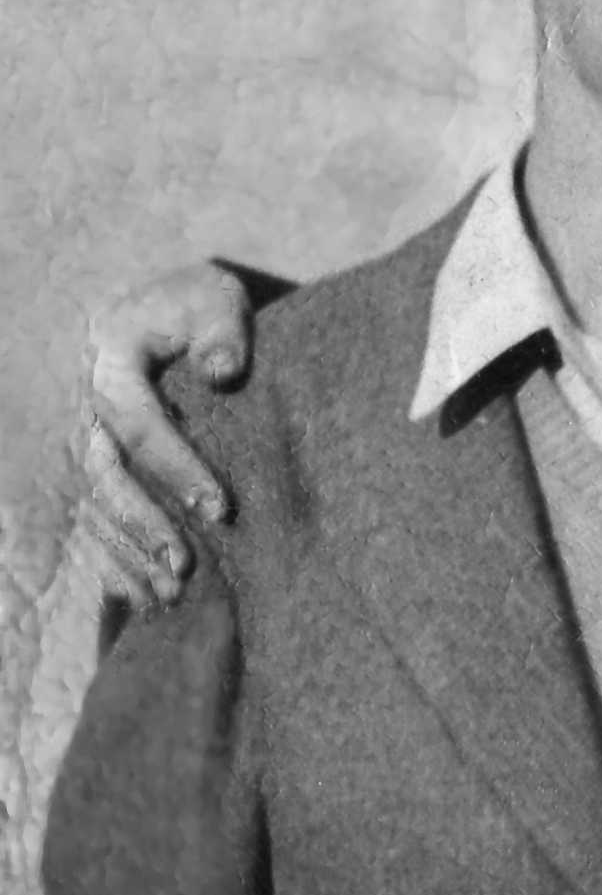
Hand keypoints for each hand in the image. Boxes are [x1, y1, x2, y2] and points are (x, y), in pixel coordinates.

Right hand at [77, 261, 254, 608]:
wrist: (162, 308)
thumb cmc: (195, 303)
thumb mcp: (213, 297)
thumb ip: (221, 329)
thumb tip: (224, 372)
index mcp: (109, 367)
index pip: (138, 425)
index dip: (176, 468)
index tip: (220, 506)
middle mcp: (85, 411)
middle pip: (105, 477)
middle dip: (142, 525)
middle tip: (186, 565)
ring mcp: (84, 442)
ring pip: (94, 507)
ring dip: (128, 553)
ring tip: (171, 593)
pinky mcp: (96, 467)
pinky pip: (95, 520)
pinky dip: (116, 561)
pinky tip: (144, 598)